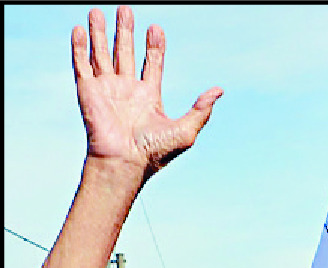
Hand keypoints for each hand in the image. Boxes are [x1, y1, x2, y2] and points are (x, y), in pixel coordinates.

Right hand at [72, 6, 222, 180]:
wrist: (123, 163)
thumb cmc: (153, 153)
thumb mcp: (185, 131)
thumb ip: (201, 110)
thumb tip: (219, 91)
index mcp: (148, 98)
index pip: (152, 64)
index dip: (154, 46)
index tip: (155, 28)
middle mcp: (127, 91)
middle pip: (125, 53)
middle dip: (125, 32)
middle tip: (126, 10)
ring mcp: (106, 90)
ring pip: (102, 54)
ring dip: (100, 33)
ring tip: (100, 11)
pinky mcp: (88, 92)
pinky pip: (82, 65)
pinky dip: (79, 47)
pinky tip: (80, 30)